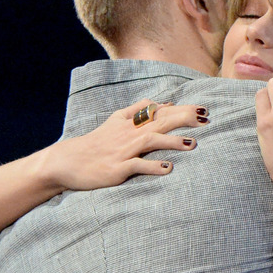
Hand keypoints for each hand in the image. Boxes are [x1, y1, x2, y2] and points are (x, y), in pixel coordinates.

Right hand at [39, 99, 208, 191]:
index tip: (203, 109)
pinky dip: (153, 166)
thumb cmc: (96, 142)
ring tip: (192, 144)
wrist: (67, 161)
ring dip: (172, 141)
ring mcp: (123, 151)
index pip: (161, 111)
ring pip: (150, 141)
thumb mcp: (116, 120)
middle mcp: (129, 134)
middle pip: (160, 121)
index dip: (182, 109)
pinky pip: (137, 166)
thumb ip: (139, 110)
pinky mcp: (117, 169)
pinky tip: (168, 168)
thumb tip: (164, 103)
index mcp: (130, 122)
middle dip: (184, 118)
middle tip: (205, 118)